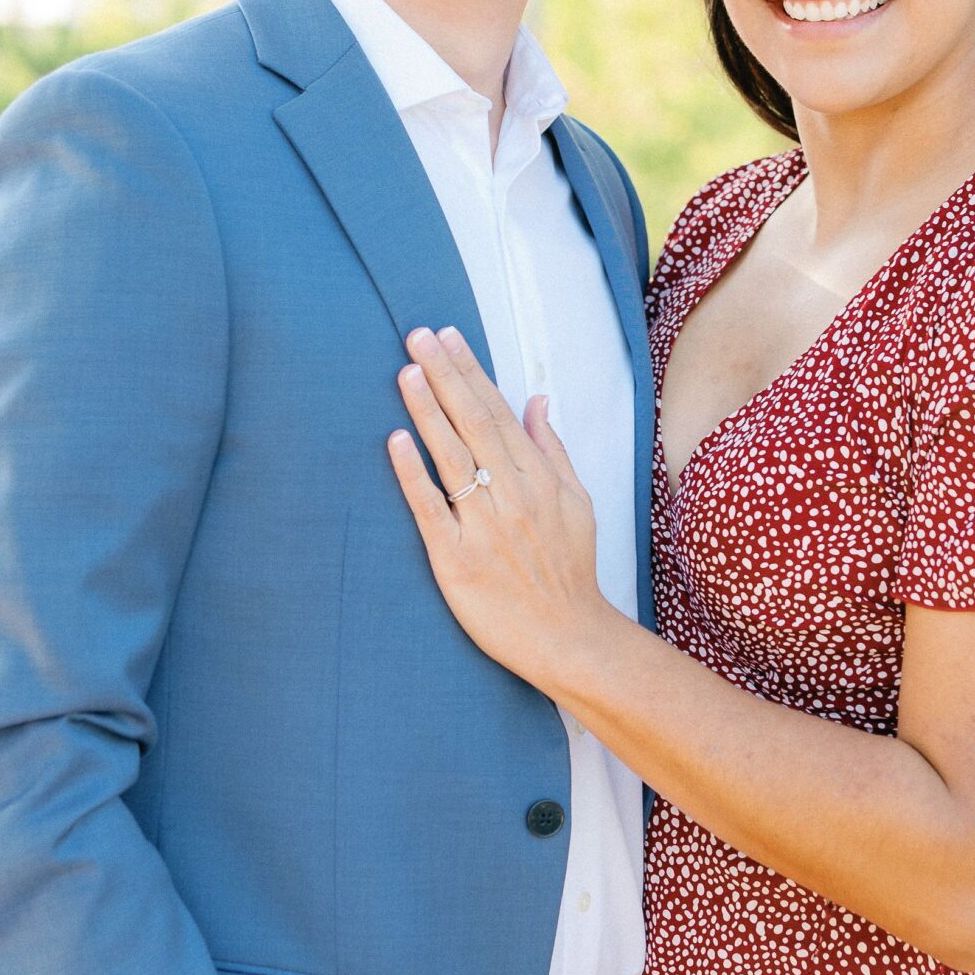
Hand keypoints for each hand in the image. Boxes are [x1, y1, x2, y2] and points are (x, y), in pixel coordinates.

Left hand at [388, 327, 614, 693]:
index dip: (470, 371)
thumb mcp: (577, 502)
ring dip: (427, 410)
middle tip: (417, 336)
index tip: (447, 337)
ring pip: (451, 457)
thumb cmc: (570, 570)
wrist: (569, 638)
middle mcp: (511, 494)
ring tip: (406, 372)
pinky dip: (413, 474)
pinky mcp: (457, 560)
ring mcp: (484, 526)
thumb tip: (537, 401)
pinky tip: (396, 441)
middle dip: (443, 375)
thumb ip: (552, 449)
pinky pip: (431, 509)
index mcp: (538, 477)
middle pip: (472, 423)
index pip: (498, 411)